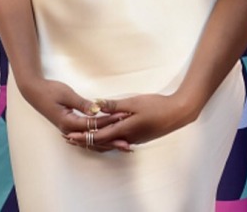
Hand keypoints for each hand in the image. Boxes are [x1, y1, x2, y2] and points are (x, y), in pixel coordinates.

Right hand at [20, 78, 129, 151]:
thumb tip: (97, 110)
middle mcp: (69, 131)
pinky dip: (98, 141)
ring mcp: (69, 131)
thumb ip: (82, 104)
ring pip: (91, 143)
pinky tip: (108, 142)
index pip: (93, 125)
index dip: (109, 122)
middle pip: (94, 140)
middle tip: (128, 144)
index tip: (123, 119)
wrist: (35, 92)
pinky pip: (86, 139)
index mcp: (69, 122)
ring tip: (122, 146)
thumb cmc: (50, 91)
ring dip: (107, 144)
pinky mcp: (70, 128)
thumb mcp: (67, 94)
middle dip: (112, 141)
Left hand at [66, 93, 189, 151]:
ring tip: (81, 138)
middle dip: (85, 141)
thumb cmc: (156, 106)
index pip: (98, 136)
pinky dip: (106, 139)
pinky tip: (103, 136)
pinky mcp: (138, 137)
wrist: (176, 114)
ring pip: (109, 143)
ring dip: (94, 141)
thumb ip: (114, 105)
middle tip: (70, 139)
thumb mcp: (133, 102)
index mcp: (124, 130)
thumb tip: (96, 105)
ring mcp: (133, 139)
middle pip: (102, 143)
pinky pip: (117, 141)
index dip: (83, 136)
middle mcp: (127, 138)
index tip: (69, 135)